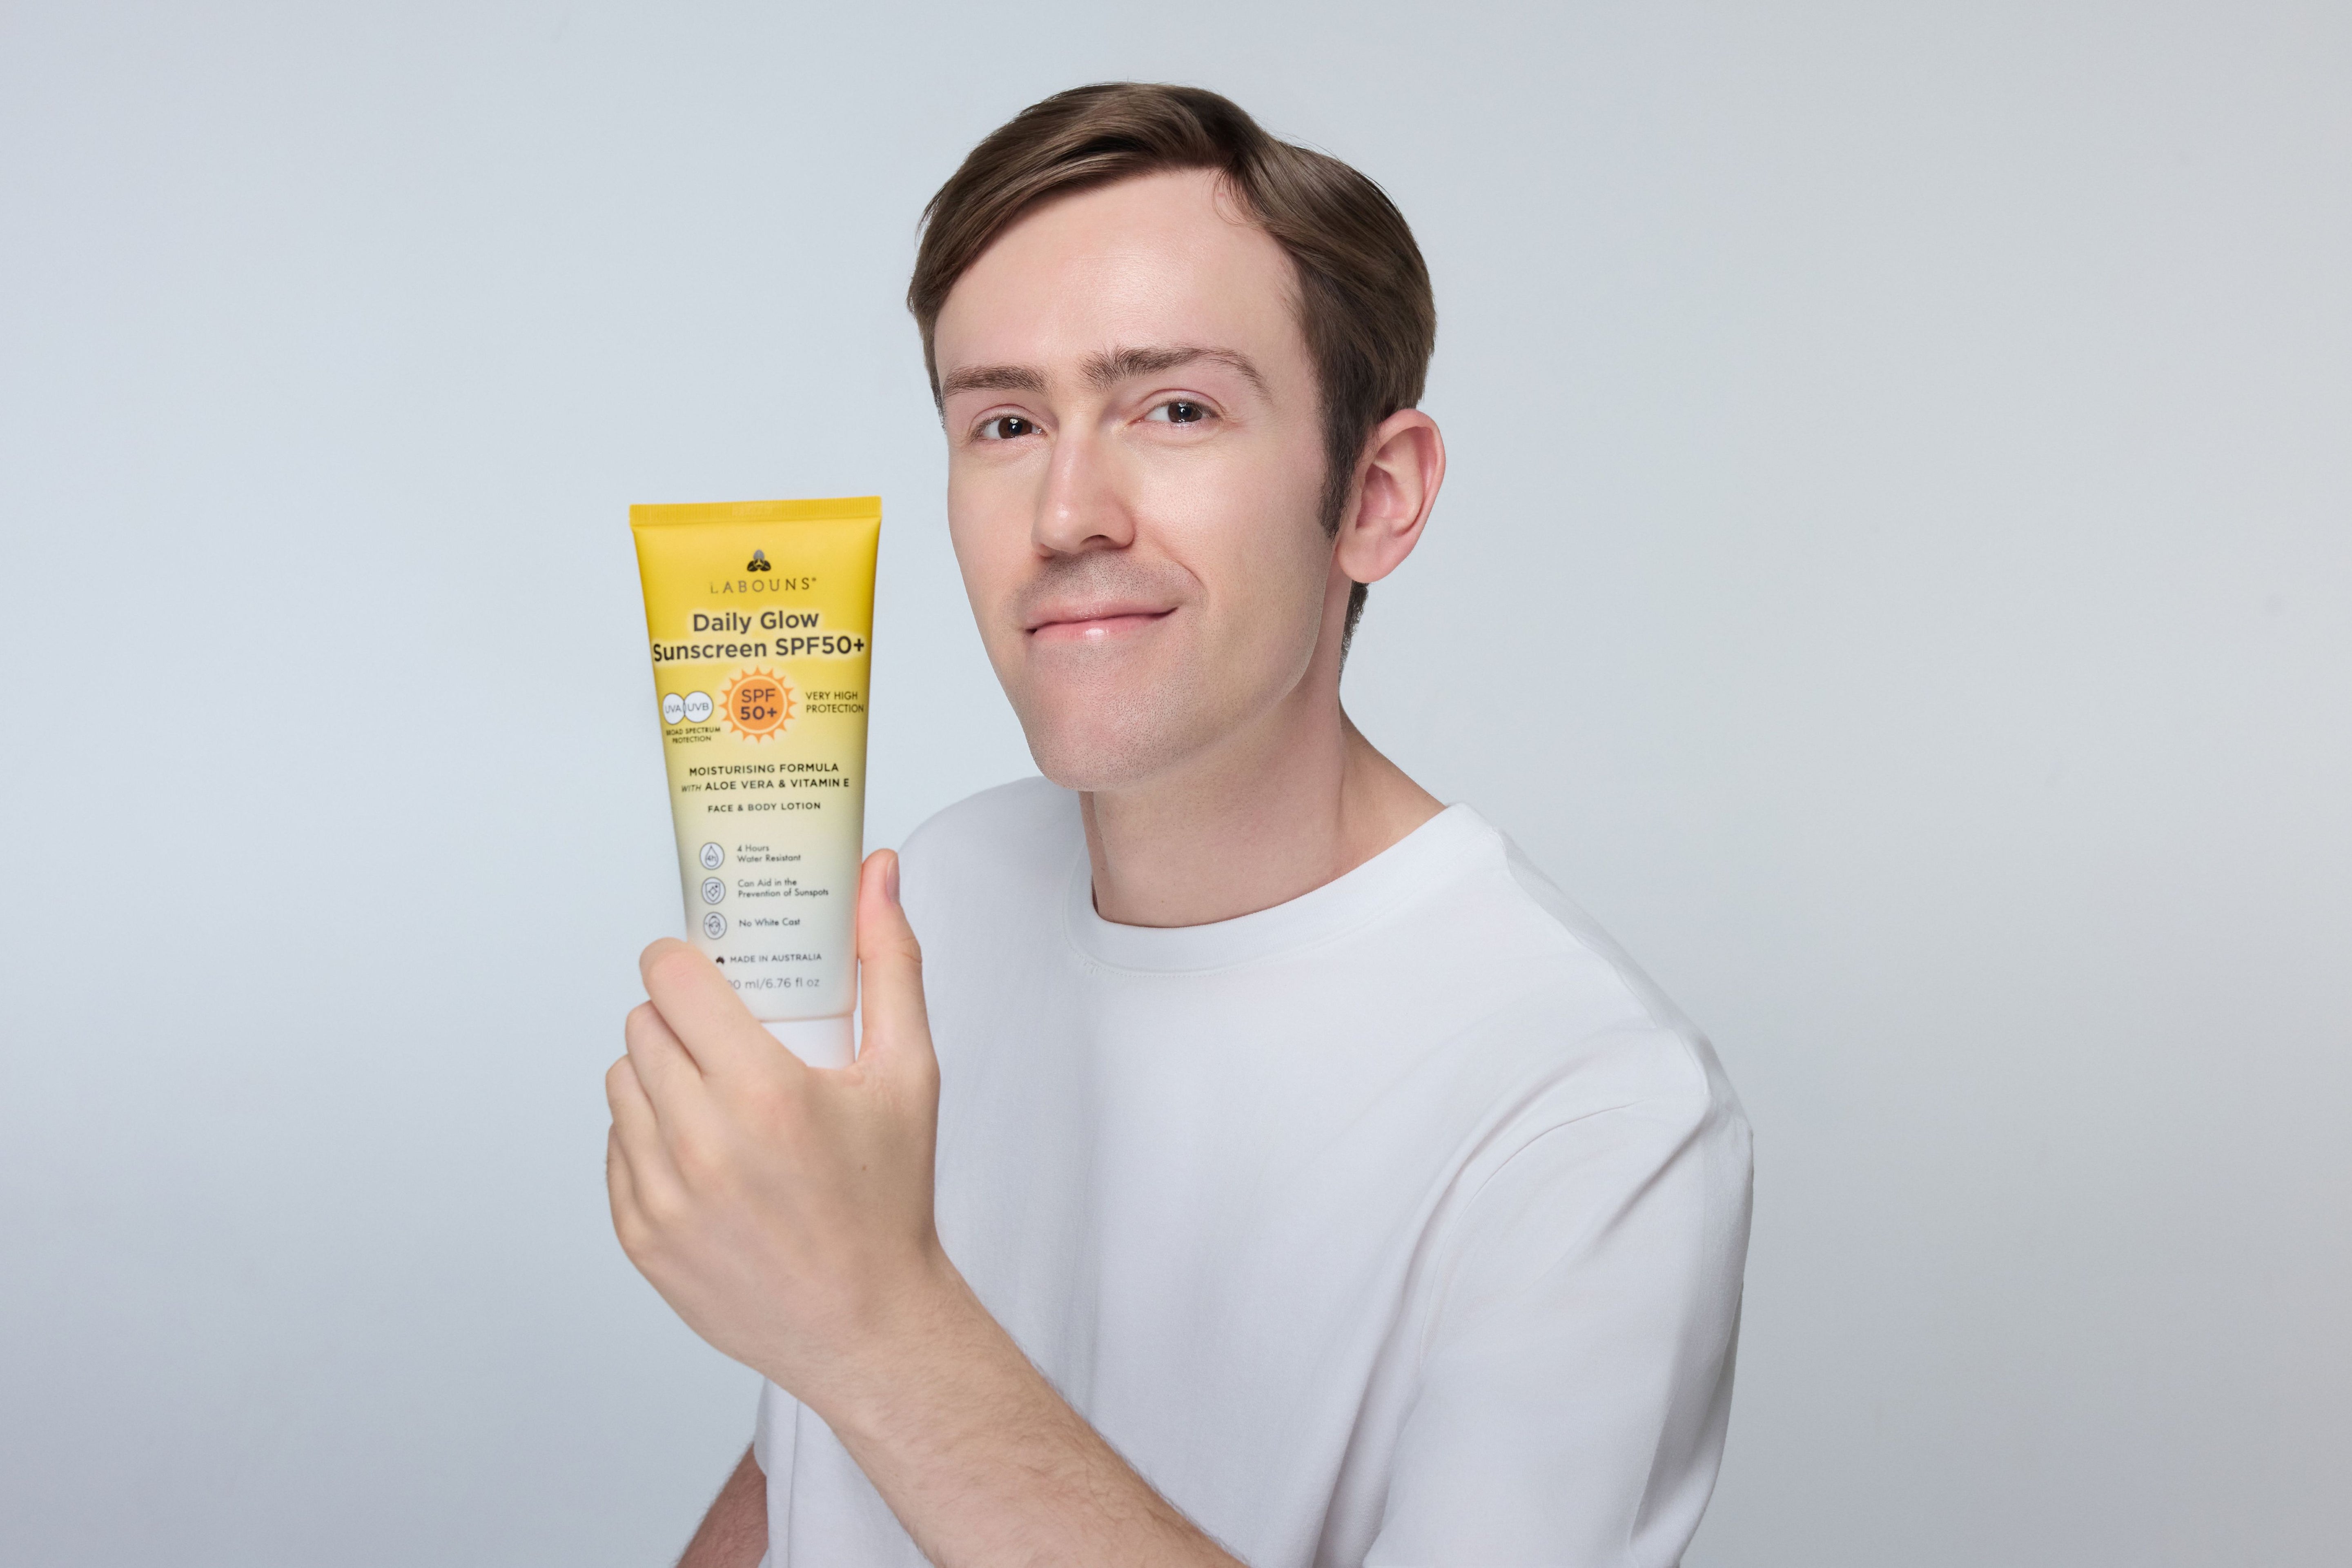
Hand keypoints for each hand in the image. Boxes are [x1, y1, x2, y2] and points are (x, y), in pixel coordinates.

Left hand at [605, 850, 951, 1414]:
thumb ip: (891, 963)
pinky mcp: (639, 1237)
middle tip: (723, 1035)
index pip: (672, 982)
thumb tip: (877, 874)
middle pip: (642, 1027)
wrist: (868, 1324)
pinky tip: (700, 1148)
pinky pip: (616, 1149)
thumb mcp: (909, 1074)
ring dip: (657, 1074)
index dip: (680, 962)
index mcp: (763, 1094)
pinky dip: (648, 1137)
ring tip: (712, 1091)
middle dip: (678, 1018)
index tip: (699, 968)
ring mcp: (662, 1196)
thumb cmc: (890, 1200)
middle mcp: (702, 1145)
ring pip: (621, 1085)